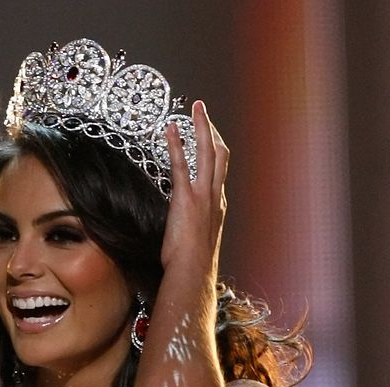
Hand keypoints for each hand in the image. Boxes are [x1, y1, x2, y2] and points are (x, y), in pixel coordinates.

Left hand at [161, 100, 227, 277]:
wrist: (193, 274)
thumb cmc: (193, 265)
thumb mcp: (198, 242)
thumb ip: (195, 228)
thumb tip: (186, 228)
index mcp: (218, 206)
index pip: (219, 170)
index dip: (215, 149)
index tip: (208, 135)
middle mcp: (215, 196)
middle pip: (219, 153)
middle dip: (211, 129)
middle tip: (202, 110)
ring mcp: (203, 196)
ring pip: (207, 152)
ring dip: (200, 127)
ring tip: (194, 108)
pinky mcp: (186, 199)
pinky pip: (181, 165)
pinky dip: (176, 145)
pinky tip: (170, 130)